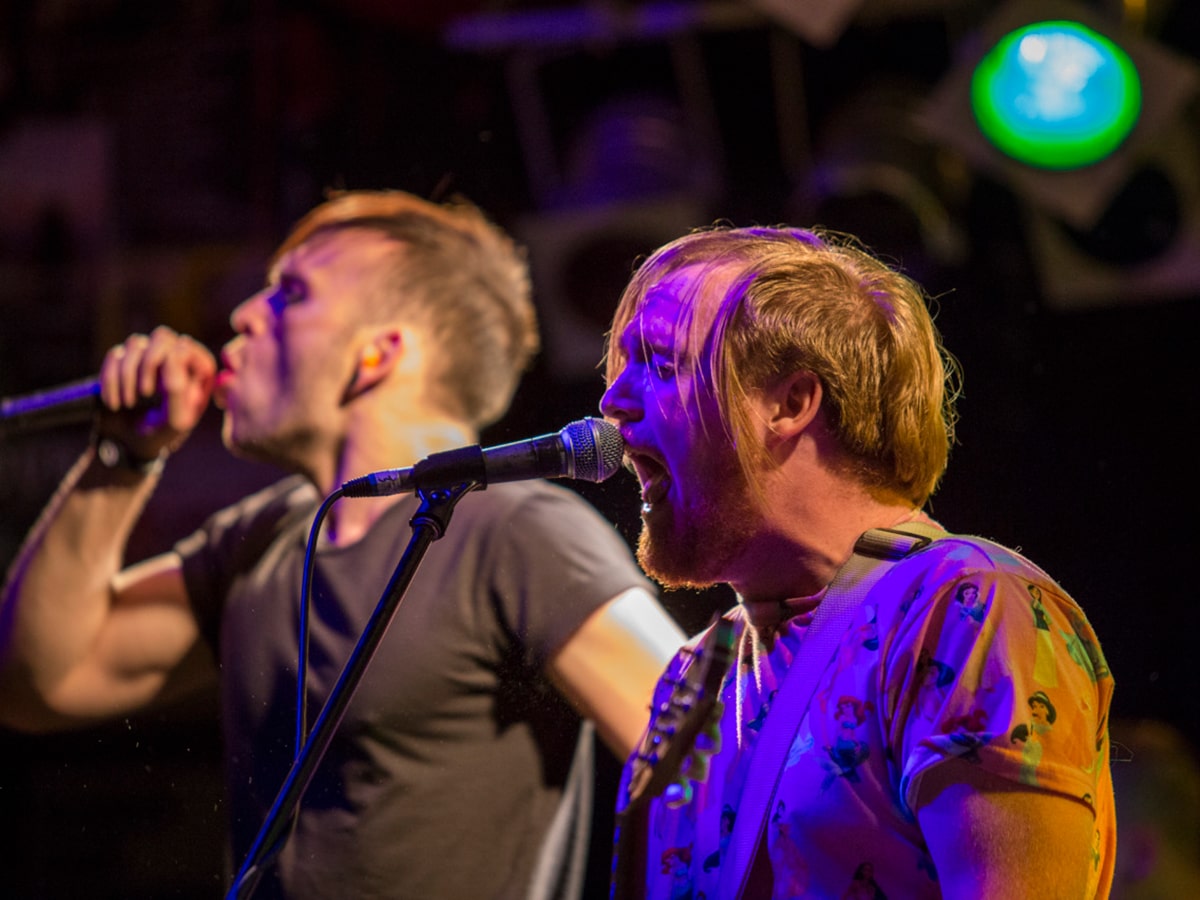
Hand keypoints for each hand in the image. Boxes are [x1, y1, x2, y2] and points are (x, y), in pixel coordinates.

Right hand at [97, 326, 215, 457]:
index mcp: (197, 370)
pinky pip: (114, 355)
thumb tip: (177, 350)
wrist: (129, 446)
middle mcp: (174, 358)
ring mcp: (147, 357)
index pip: (188, 346)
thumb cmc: (162, 434)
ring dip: (128, 375)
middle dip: (149, 363)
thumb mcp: (176, 419)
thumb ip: (180, 388)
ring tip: (129, 403)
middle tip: (146, 393)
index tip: (165, 389)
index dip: (174, 362)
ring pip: (136, 343)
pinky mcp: (122, 362)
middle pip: (162, 336)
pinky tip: (115, 403)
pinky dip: (111, 379)